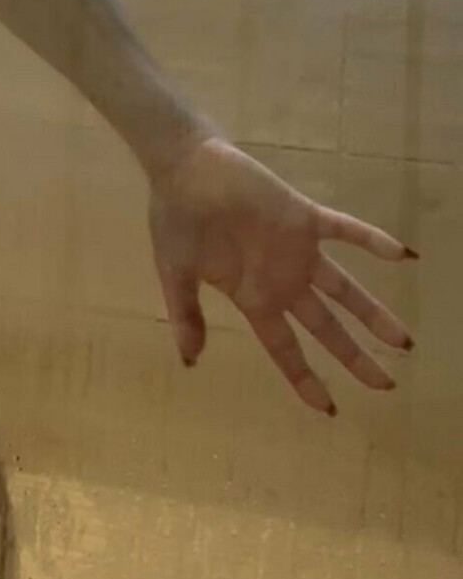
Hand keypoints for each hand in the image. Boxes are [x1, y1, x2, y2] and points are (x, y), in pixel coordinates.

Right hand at [148, 135, 415, 412]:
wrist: (184, 169)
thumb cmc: (176, 220)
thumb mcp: (174, 273)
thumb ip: (186, 315)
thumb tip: (190, 361)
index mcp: (252, 298)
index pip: (285, 348)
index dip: (306, 378)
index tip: (330, 409)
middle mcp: (281, 281)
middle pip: (326, 328)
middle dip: (354, 358)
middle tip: (386, 386)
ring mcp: (296, 251)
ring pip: (344, 289)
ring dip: (374, 314)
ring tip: (404, 341)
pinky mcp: (303, 217)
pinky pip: (345, 231)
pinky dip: (373, 241)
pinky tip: (402, 255)